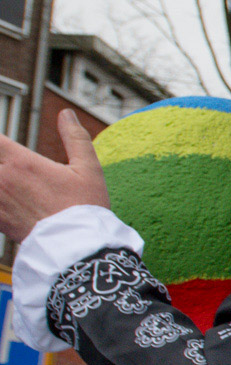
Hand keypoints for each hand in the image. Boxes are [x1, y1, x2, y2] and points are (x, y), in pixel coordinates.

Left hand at [0, 110, 109, 241]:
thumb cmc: (85, 209)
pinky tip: (4, 196)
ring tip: (7, 182)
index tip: (3, 144)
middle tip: (5, 163)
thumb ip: (75, 138)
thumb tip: (66, 114)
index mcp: (22, 162)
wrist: (78, 250)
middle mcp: (2, 178)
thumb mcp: (88, 169)